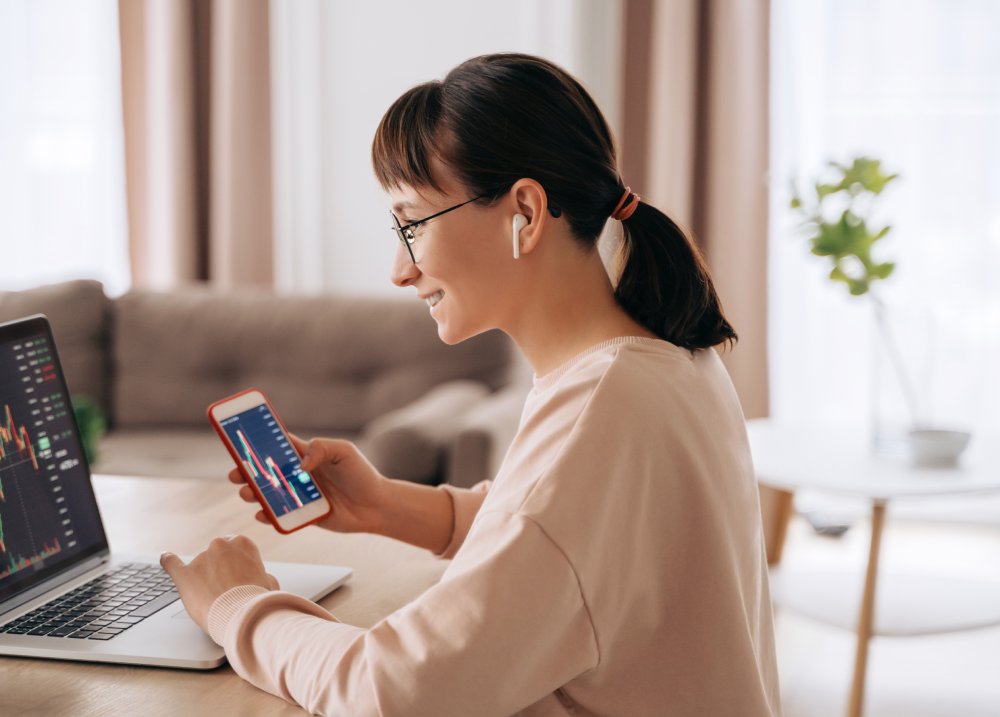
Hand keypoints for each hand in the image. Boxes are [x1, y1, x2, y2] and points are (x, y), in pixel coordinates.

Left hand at [160, 535, 277, 632]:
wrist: (242, 616)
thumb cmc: (257, 601)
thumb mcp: (268, 582)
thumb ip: (260, 574)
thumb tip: (260, 577)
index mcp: (242, 543)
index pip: (235, 548)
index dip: (237, 565)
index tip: (239, 578)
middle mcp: (220, 545)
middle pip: (217, 555)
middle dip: (220, 569)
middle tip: (227, 590)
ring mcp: (201, 559)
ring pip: (200, 566)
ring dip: (205, 578)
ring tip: (215, 600)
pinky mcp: (184, 575)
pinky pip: (171, 563)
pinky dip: (168, 561)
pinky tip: (166, 558)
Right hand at [228, 435, 388, 535]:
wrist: (376, 506)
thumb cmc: (362, 475)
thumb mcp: (344, 451)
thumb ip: (321, 448)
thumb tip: (300, 464)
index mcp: (305, 455)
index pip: (276, 445)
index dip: (257, 442)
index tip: (238, 439)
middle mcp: (297, 475)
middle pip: (264, 471)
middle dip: (246, 471)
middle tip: (236, 473)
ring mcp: (298, 496)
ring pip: (267, 494)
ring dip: (252, 493)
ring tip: (248, 493)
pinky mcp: (302, 515)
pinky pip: (279, 516)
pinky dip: (267, 515)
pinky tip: (261, 513)